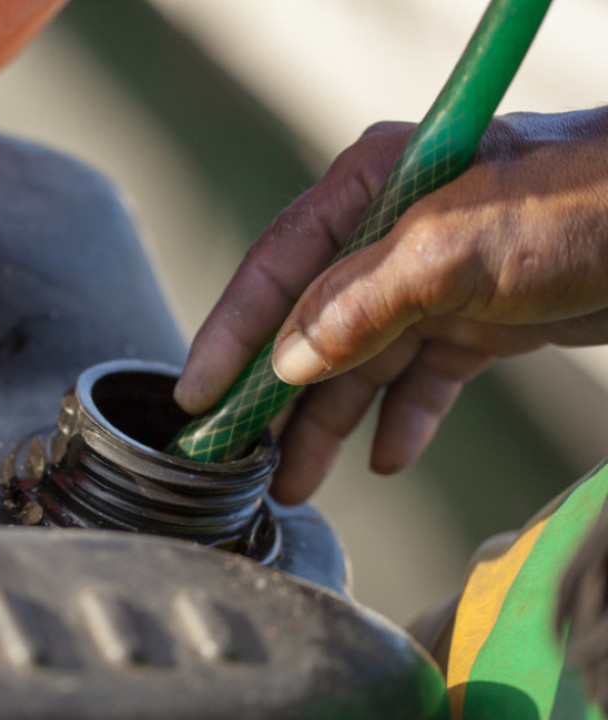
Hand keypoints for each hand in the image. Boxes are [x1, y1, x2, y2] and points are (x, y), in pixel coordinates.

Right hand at [174, 107, 607, 503]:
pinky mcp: (478, 320)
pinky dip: (403, 420)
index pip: (276, 267)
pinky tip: (388, 458)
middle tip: (237, 455)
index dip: (230, 334)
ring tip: (296, 481)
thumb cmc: (586, 204)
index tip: (197, 394)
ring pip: (360, 364)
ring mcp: (433, 281)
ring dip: (329, 423)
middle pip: (309, 325)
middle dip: (273, 394)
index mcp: (371, 190)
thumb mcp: (455, 247)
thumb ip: (360, 303)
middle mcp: (391, 236)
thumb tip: (289, 359)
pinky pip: (422, 380)